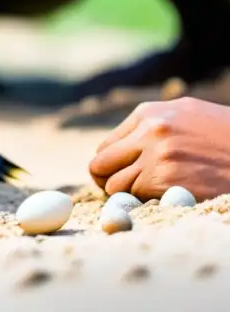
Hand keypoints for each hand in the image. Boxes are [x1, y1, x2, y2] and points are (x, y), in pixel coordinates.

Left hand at [88, 97, 229, 201]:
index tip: (122, 177)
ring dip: (126, 196)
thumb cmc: (226, 137)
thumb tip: (120, 149)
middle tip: (123, 194)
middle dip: (107, 181)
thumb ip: (153, 127)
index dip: (111, 165)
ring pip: (113, 185)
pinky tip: (164, 200)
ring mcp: (155, 155)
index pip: (106, 145)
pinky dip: (144, 204)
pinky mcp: (165, 179)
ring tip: (150, 197)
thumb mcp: (187, 116)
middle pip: (100, 164)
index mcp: (148, 113)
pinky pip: (134, 198)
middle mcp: (148, 131)